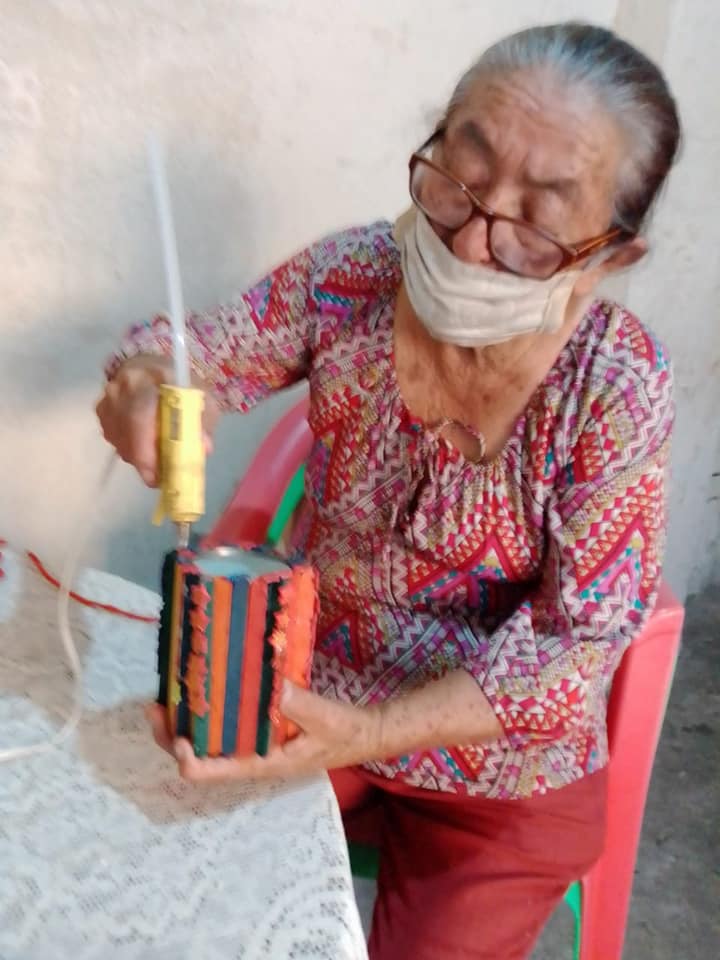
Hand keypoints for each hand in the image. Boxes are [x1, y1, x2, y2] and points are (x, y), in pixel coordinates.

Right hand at [95, 355, 219, 486]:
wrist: (152, 367)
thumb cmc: (182, 385)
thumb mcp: (203, 398)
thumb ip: (204, 422)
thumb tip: (204, 448)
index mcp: (149, 379)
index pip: (140, 417)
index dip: (146, 451)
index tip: (158, 476)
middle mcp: (122, 387)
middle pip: (127, 435)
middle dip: (145, 462)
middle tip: (162, 476)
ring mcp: (107, 399)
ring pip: (119, 441)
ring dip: (138, 456)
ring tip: (158, 456)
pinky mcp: (101, 410)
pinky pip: (113, 439)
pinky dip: (129, 448)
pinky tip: (145, 444)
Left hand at [146, 681, 384, 783]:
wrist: (362, 734)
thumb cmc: (343, 732)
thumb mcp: (324, 718)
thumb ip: (299, 704)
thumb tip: (273, 687)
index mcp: (261, 765)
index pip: (212, 773)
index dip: (188, 757)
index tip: (179, 733)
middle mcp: (250, 759)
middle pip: (199, 759)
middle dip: (173, 736)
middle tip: (156, 706)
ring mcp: (253, 747)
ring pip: (207, 743)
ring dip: (185, 724)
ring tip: (167, 698)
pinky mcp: (259, 733)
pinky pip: (224, 728)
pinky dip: (207, 713)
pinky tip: (203, 692)